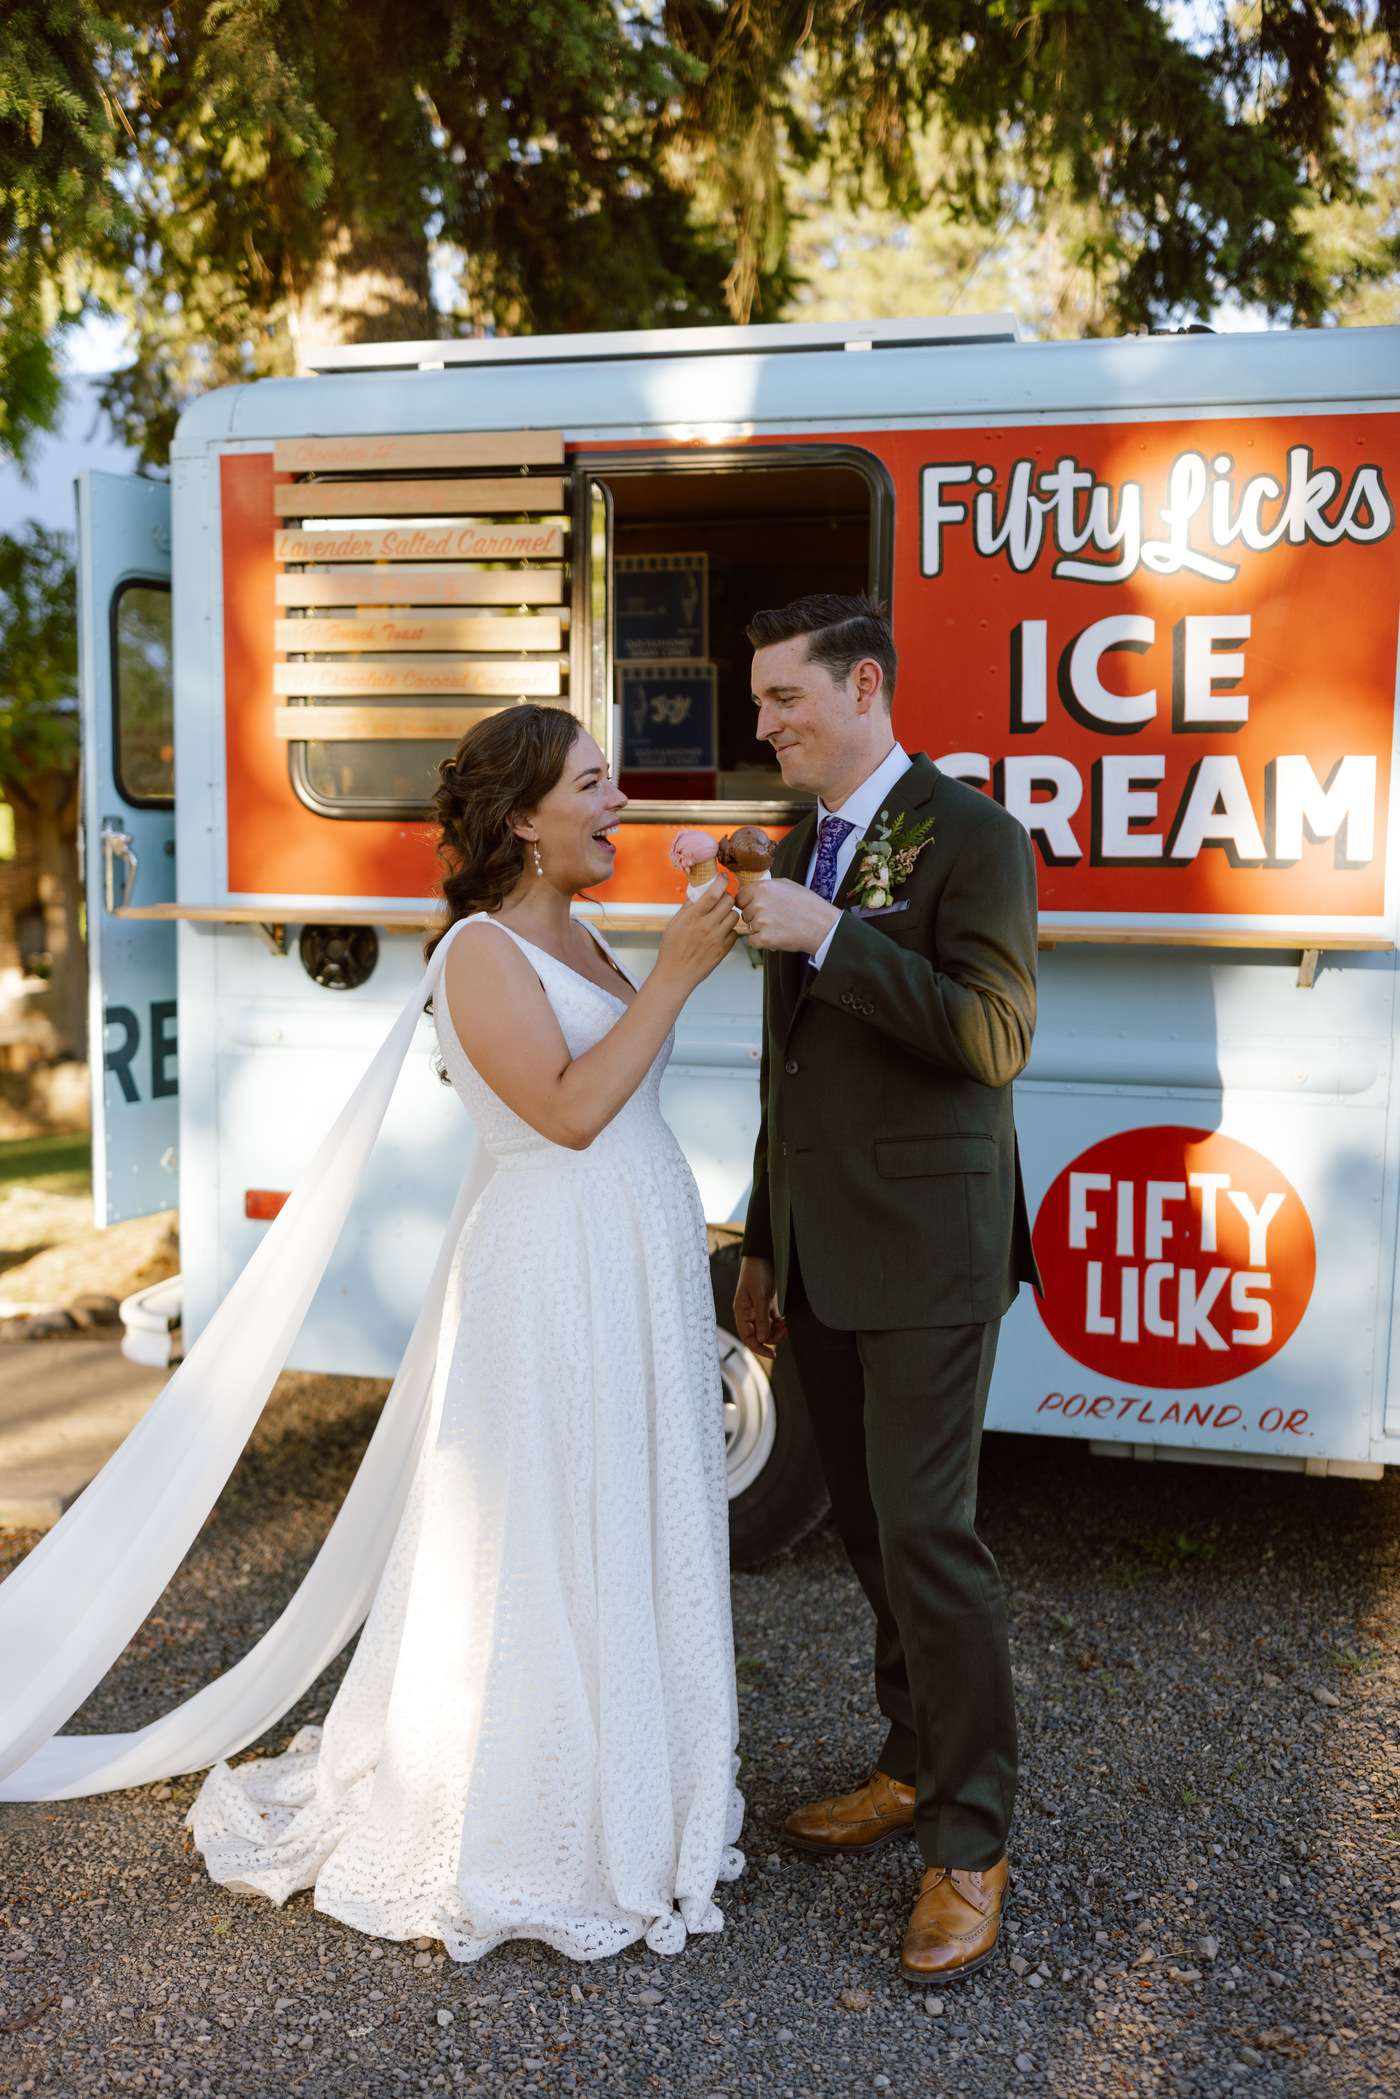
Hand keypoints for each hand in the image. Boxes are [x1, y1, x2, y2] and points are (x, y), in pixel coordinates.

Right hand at [654, 875, 739, 992]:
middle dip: (726, 897)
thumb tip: (696, 895)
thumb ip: (686, 909)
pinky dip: (729, 930)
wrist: (676, 975)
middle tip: (721, 901)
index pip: (712, 894)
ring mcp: (717, 938)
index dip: (721, 881)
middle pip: (728, 902)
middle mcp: (707, 926)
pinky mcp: (723, 950)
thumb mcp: (673, 925)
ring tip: (721, 918)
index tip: (724, 876)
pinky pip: (734, 933)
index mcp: (693, 918)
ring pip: (734, 916)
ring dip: (729, 914)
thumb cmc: (671, 950)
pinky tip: (720, 933)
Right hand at [734, 1255, 786, 1358]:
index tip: (773, 1355)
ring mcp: (757, 1308)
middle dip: (773, 1336)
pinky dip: (780, 1322)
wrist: (764, 1255)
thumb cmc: (757, 1273)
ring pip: (768, 1328)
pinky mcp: (767, 1302)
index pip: (747, 1337)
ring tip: (788, 1323)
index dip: (758, 1348)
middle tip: (786, 1330)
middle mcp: (748, 1312)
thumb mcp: (760, 1296)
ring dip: (778, 1329)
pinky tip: (788, 1318)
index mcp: (741, 1312)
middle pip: (760, 1334)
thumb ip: (761, 1318)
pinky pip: (773, 1319)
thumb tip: (761, 1339)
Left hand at [741, 876, 840, 953]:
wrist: (823, 926)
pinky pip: (753, 942)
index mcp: (763, 887)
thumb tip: (746, 890)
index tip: (758, 909)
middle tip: (776, 918)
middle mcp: (760, 903)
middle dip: (756, 918)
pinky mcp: (766, 938)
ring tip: (781, 927)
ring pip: (750, 928)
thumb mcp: (787, 885)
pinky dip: (763, 942)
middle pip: (745, 914)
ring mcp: (762, 921)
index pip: (740, 898)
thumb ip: (765, 887)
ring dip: (761, 930)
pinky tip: (778, 936)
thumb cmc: (808, 905)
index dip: (748, 904)